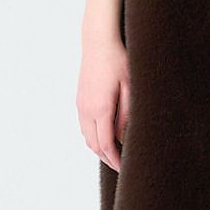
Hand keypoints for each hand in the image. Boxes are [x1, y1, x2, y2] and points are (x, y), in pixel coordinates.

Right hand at [77, 38, 130, 169]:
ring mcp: (81, 105)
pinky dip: (93, 137)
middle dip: (107, 158)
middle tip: (121, 165)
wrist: (98, 41)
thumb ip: (127, 114)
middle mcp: (87, 109)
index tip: (125, 167)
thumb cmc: (117, 60)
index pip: (105, 144)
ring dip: (99, 148)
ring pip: (87, 137)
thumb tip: (125, 136)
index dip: (115, 159)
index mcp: (100, 108)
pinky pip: (84, 126)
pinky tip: (105, 136)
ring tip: (115, 154)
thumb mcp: (130, 87)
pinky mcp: (80, 100)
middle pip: (93, 145)